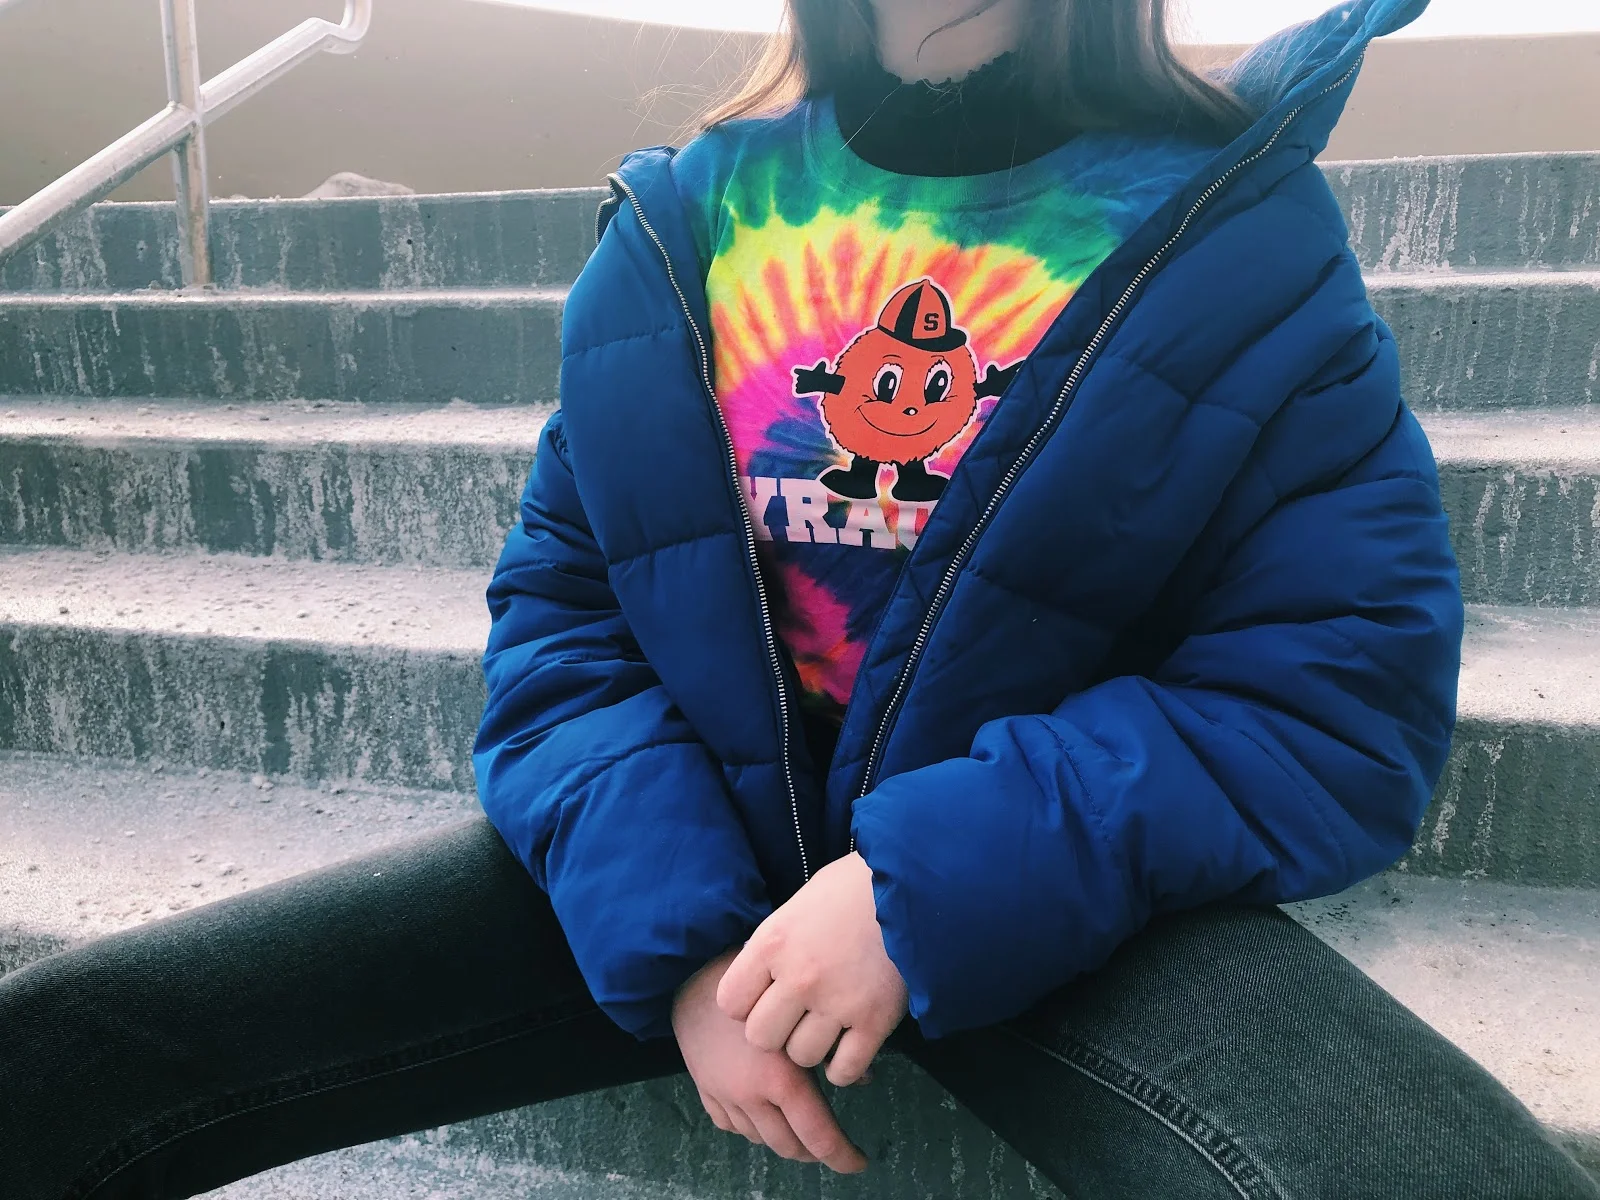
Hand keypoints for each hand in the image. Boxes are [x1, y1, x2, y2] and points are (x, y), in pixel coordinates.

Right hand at [672, 948, 868, 1173]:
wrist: (694, 973)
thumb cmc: (759, 983)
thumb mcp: (803, 1011)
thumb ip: (833, 1048)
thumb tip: (864, 1077)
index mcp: (781, 1080)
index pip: (819, 1136)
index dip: (842, 1156)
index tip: (859, 1163)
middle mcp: (752, 1096)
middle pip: (789, 1146)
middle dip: (813, 1151)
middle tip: (831, 1144)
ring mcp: (725, 1096)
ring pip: (759, 1139)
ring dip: (782, 1137)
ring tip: (798, 1125)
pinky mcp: (706, 1090)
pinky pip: (731, 1125)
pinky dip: (750, 1126)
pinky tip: (761, 1112)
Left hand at [718, 852, 908, 1085]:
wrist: (913, 884)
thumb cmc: (851, 887)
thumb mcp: (797, 906)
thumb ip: (774, 947)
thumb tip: (757, 982)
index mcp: (772, 943)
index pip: (730, 1003)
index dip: (745, 1005)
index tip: (765, 997)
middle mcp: (798, 977)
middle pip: (761, 1038)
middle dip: (776, 1032)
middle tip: (796, 1018)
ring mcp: (837, 1002)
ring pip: (802, 1057)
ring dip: (812, 1048)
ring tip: (827, 1028)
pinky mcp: (876, 1021)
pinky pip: (845, 1071)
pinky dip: (844, 1069)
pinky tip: (848, 1050)